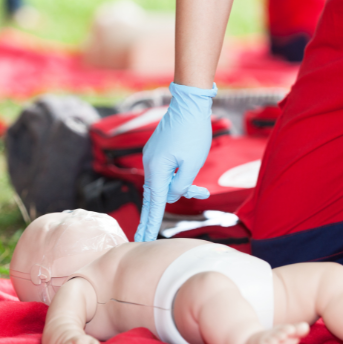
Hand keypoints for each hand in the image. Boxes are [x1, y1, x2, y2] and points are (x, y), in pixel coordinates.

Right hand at [134, 82, 216, 241]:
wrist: (190, 104)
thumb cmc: (194, 133)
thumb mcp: (192, 165)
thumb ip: (180, 186)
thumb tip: (171, 195)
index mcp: (157, 170)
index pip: (153, 204)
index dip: (149, 224)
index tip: (141, 239)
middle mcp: (149, 164)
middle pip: (155, 195)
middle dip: (160, 211)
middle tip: (148, 234)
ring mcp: (152, 157)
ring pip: (163, 183)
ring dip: (179, 188)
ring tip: (201, 190)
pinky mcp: (157, 151)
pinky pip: (164, 172)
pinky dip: (176, 177)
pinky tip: (191, 174)